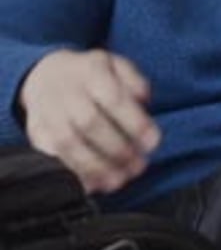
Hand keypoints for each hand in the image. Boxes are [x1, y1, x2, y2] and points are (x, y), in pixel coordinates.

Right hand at [19, 49, 160, 193]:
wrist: (45, 75)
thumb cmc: (90, 75)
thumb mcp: (116, 65)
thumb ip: (135, 82)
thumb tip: (144, 103)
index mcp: (91, 71)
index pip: (114, 98)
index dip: (135, 123)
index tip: (153, 143)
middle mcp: (67, 92)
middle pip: (90, 123)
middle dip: (118, 149)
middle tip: (138, 165)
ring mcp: (49, 113)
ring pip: (69, 144)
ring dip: (96, 167)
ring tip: (119, 180)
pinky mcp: (38, 134)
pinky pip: (52, 158)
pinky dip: (73, 174)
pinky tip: (93, 184)